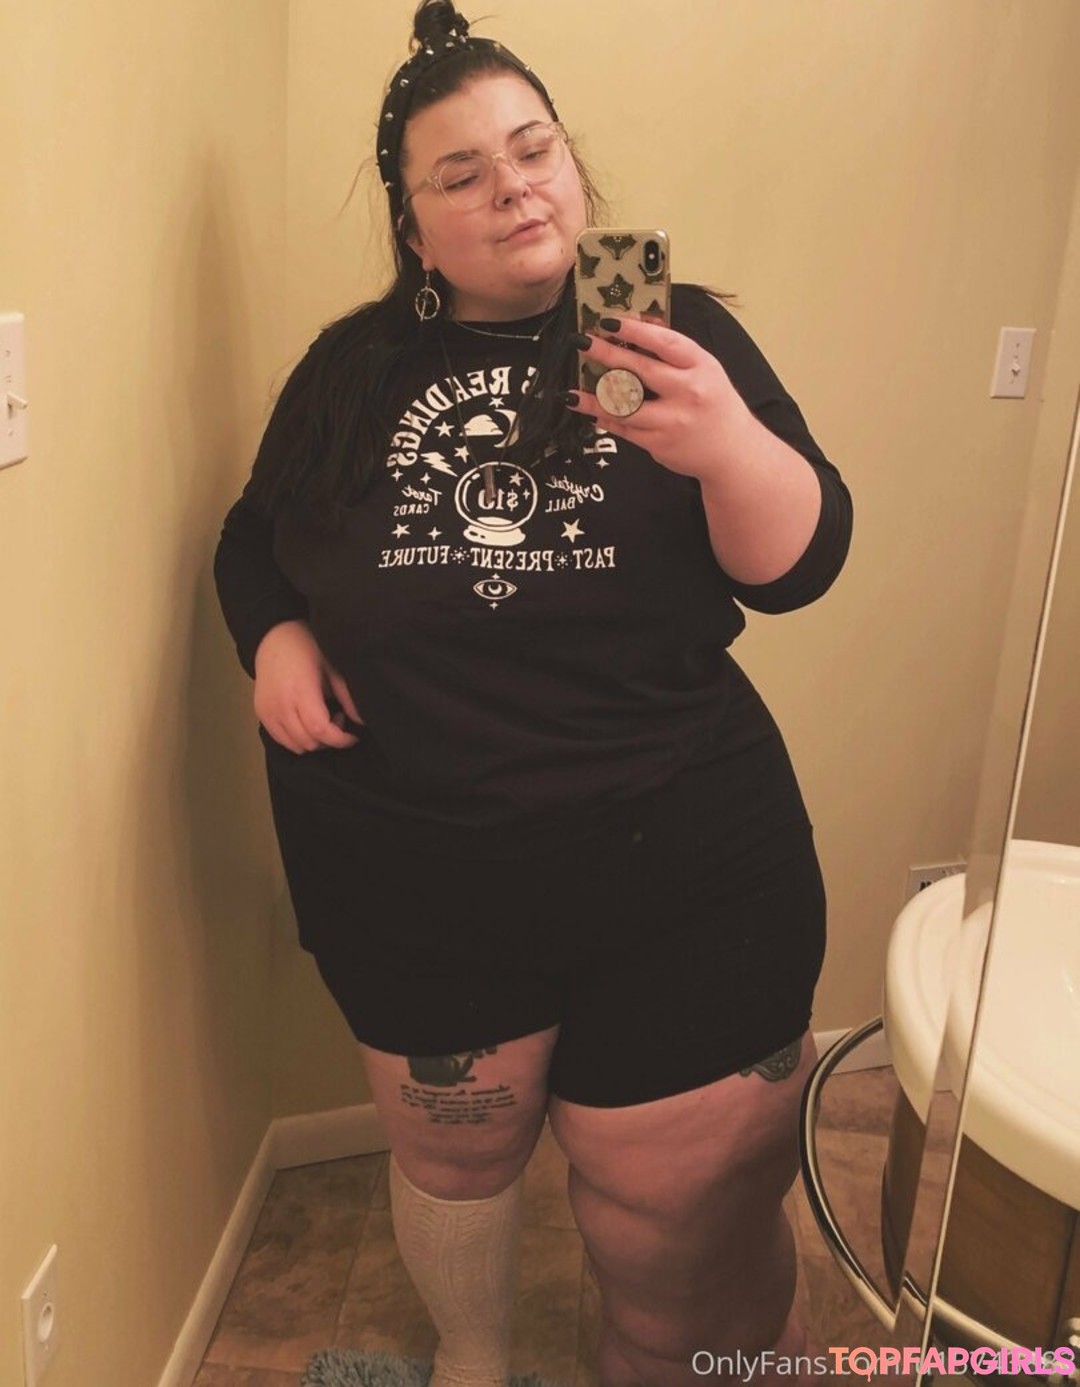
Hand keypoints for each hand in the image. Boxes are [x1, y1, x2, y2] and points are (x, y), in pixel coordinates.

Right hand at [253, 619, 363, 753]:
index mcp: (301, 692)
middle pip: (308, 742)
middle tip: (338, 719)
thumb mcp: (332, 667)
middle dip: (329, 739)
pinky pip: (281, 740)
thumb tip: (362, 721)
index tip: (353, 736)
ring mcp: (268, 711)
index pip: (320, 730)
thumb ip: (347, 696)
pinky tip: (305, 721)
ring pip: (295, 745)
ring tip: (321, 719)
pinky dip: (297, 739)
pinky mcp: (261, 713)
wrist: (274, 636)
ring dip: (313, 741)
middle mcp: (281, 706)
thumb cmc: (307, 647)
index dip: (339, 739)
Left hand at [565, 315, 754, 479]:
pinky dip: (605, 420)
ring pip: (624, 406)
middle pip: (639, 370)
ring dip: (593, 398)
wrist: (732, 452)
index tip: (608, 321)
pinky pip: (625, 429)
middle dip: (605, 354)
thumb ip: (674, 350)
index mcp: (700, 366)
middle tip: (581, 343)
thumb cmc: (715, 403)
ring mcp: (672, 421)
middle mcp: (688, 392)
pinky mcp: (659, 444)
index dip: (634, 330)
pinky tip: (590, 411)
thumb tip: (640, 321)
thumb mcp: (705, 369)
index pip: (664, 342)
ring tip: (570, 392)